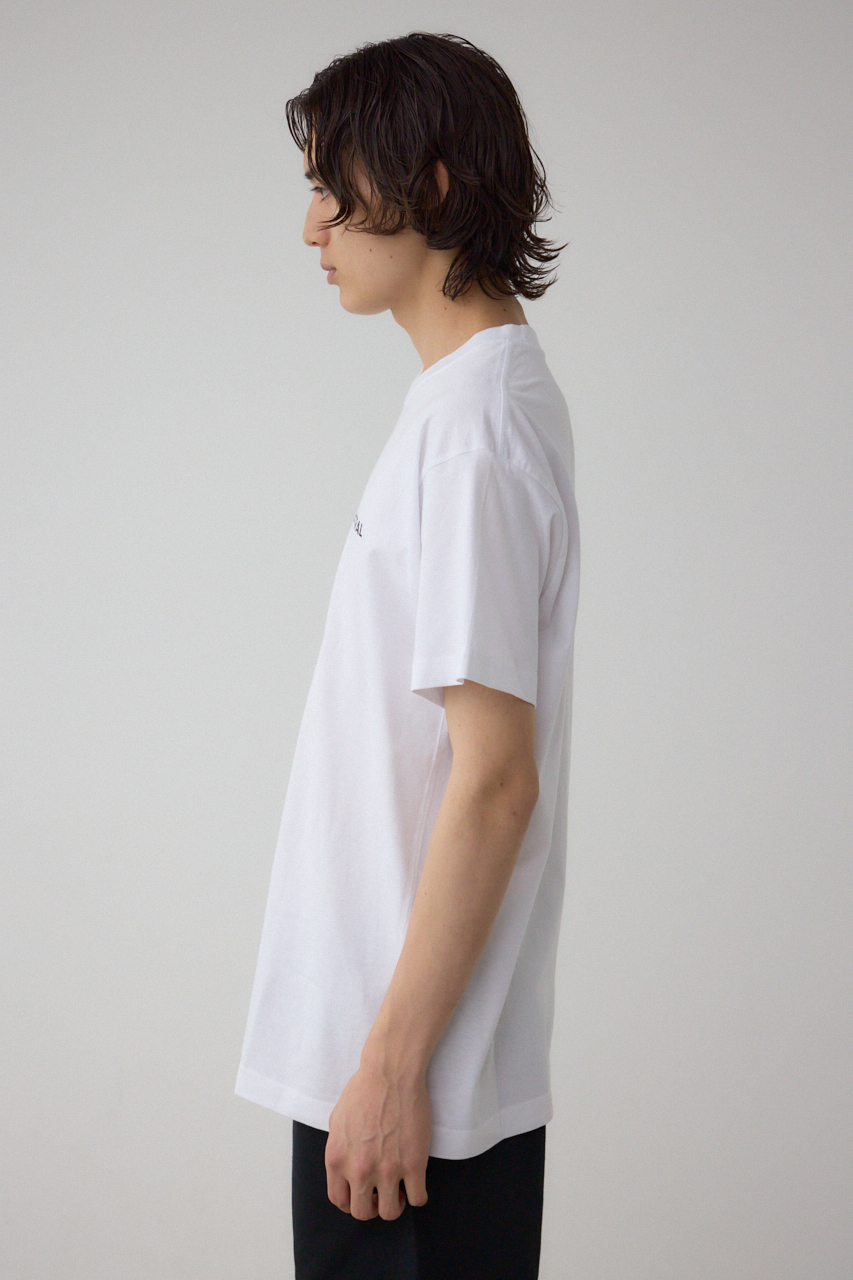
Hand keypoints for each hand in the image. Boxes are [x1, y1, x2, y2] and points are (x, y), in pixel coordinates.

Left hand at [325, 1057, 431, 1220]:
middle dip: (372, 1206)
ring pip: (390, 1212)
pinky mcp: (414, 1164)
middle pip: (363, 1212)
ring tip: (399, 1187)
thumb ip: (339, 1150)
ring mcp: (387, 1169)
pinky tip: (415, 1181)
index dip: (351, 1202)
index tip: (362, 1194)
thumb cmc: (363, 1090)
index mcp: (337, 1160)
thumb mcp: (336, 1121)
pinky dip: (417, 1194)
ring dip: (395, 1203)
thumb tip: (345, 1168)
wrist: (391, 1073)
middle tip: (381, 1192)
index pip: (339, 1200)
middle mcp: (359, 1169)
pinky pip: (417, 1198)